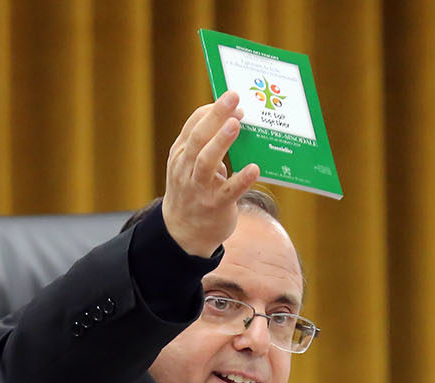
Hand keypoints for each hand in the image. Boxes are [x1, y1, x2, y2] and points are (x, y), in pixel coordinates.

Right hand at [162, 91, 261, 257]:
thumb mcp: (190, 166)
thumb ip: (207, 145)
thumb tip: (236, 119)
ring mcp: (199, 188)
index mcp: (181, 155)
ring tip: (236, 124)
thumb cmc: (194, 191)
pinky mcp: (215, 206)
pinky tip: (254, 169)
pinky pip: (228, 191)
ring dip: (221, 142)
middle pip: (199, 138)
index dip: (212, 111)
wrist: (183, 233)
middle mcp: (186, 169)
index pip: (193, 126)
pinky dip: (241, 179)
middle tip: (233, 98)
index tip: (232, 99)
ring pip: (207, 161)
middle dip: (216, 116)